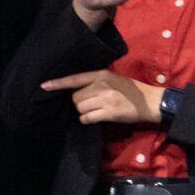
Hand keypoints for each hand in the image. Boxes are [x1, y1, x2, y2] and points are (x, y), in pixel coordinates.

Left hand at [40, 69, 163, 126]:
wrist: (150, 101)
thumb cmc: (130, 90)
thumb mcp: (113, 79)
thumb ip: (96, 81)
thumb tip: (75, 91)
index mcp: (101, 75)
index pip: (74, 79)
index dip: (58, 83)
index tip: (44, 86)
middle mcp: (102, 86)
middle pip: (75, 97)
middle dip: (78, 102)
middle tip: (90, 103)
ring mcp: (105, 100)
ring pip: (79, 108)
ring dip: (83, 111)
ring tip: (95, 110)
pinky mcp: (109, 113)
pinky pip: (87, 118)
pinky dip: (87, 119)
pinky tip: (95, 117)